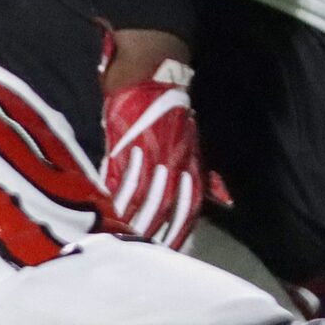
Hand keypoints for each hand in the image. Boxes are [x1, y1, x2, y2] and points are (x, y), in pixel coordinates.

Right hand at [102, 58, 202, 248]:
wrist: (150, 72)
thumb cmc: (169, 106)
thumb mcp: (192, 139)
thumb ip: (201, 171)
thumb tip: (222, 200)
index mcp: (187, 161)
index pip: (188, 204)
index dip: (180, 228)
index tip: (171, 249)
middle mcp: (170, 161)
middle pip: (163, 205)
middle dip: (153, 230)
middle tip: (142, 252)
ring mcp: (144, 154)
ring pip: (139, 195)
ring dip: (130, 218)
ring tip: (119, 238)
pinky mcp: (120, 145)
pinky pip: (116, 177)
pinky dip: (110, 195)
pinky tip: (102, 210)